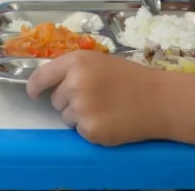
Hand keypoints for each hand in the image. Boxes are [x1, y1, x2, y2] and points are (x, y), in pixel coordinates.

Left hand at [26, 50, 167, 146]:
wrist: (160, 100)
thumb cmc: (131, 78)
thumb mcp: (99, 62)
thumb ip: (74, 69)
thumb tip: (48, 82)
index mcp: (76, 62)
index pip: (41, 76)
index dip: (34, 87)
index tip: (34, 93)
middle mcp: (74, 84)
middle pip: (55, 100)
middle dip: (69, 101)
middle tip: (96, 97)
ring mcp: (81, 109)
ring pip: (66, 117)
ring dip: (80, 116)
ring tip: (106, 108)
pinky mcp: (90, 131)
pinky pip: (79, 132)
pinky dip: (92, 129)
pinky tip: (110, 120)